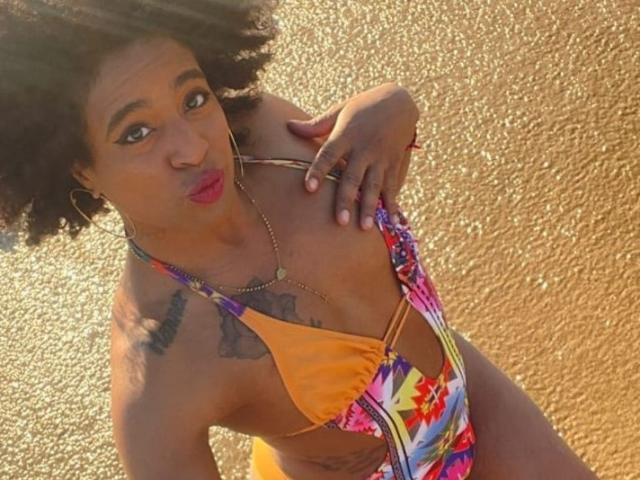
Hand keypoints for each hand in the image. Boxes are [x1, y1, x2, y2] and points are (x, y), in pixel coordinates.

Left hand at [286, 82, 419, 229]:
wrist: (400, 101)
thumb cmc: (363, 107)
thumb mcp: (340, 110)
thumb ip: (316, 125)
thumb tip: (288, 127)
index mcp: (346, 135)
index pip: (328, 155)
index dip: (318, 171)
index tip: (309, 188)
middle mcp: (364, 148)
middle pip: (352, 178)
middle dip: (346, 200)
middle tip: (341, 222)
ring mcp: (380, 158)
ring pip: (374, 186)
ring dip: (370, 208)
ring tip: (365, 227)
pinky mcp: (394, 164)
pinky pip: (393, 187)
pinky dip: (394, 205)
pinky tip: (395, 223)